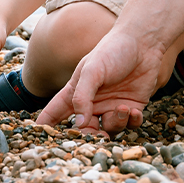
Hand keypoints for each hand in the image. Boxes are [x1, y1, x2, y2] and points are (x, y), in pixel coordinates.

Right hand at [35, 30, 162, 134]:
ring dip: (115, 123)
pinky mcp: (133, 107)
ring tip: (122, 108)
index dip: (47, 127)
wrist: (142, 43)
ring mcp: (112, 106)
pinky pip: (131, 125)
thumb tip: (79, 124)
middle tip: (97, 134)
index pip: (55, 112)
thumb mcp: (92, 71)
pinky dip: (132, 122)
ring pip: (110, 129)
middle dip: (90, 136)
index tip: (41, 139)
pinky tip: (133, 110)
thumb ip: (82, 97)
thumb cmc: (112, 51)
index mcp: (76, 92)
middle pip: (84, 130)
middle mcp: (93, 103)